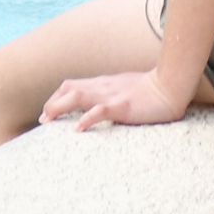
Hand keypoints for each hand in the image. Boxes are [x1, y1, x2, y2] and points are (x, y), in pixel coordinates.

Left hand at [40, 71, 190, 131]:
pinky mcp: (122, 105)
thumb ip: (110, 95)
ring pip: (78, 95)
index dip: (56, 97)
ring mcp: (111, 95)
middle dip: (52, 103)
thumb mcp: (124, 90)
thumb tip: (98, 107)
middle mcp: (102, 87)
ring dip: (59, 107)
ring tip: (48, 121)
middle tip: (43, 121)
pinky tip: (78, 129)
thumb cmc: (150, 91)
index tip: (47, 113)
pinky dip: (86, 118)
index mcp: (102, 84)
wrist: (170, 86)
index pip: (71, 85)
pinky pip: (100, 110)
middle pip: (69, 88)